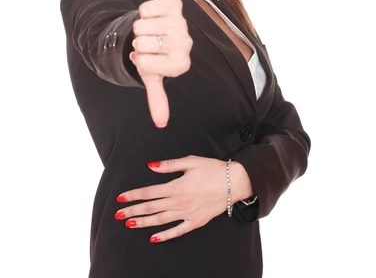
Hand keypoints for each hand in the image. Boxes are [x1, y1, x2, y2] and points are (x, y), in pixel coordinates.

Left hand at [114, 155, 233, 242]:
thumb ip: (169, 165)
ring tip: (130, 224)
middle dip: (133, 211)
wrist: (234, 182)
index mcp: (176, 186)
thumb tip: (150, 166)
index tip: (120, 198)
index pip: (149, 192)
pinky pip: (178, 231)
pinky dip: (165, 235)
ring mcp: (187, 213)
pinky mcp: (196, 222)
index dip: (133, 195)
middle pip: (151, 208)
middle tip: (118, 215)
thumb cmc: (212, 169)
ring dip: (144, 222)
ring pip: (161, 220)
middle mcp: (179, 202)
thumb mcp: (190, 161)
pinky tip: (153, 238)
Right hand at [129, 0, 192, 128]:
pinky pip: (145, 8)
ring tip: (150, 31)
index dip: (139, 60)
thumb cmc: (155, 55)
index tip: (149, 59)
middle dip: (138, 43)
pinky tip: (153, 17)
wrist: (159, 30)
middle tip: (148, 44)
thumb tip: (161, 123)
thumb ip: (158, 99)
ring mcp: (180, 21)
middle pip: (140, 42)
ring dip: (139, 28)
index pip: (143, 62)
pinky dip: (143, 13)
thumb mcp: (153, 77)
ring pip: (140, 25)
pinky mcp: (174, 3)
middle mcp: (185, 42)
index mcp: (180, 63)